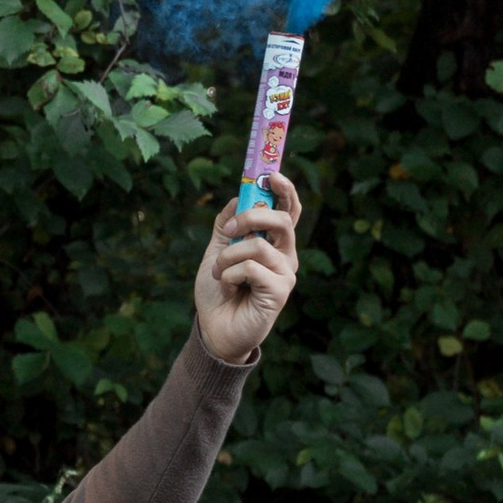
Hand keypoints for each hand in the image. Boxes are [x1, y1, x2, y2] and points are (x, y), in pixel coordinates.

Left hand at [194, 170, 300, 365]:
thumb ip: (226, 225)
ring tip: (219, 273)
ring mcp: (285, 274)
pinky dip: (230, 275)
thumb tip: (237, 198)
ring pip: (258, 246)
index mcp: (274, 243)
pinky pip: (251, 268)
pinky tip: (229, 288)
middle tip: (228, 232)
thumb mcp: (216, 251)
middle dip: (251, 217)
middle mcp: (285, 256)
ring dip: (228, 257)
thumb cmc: (219, 291)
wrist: (214, 328)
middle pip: (282, 220)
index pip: (289, 211)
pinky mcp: (280, 292)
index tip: (271, 174)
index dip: (286, 190)